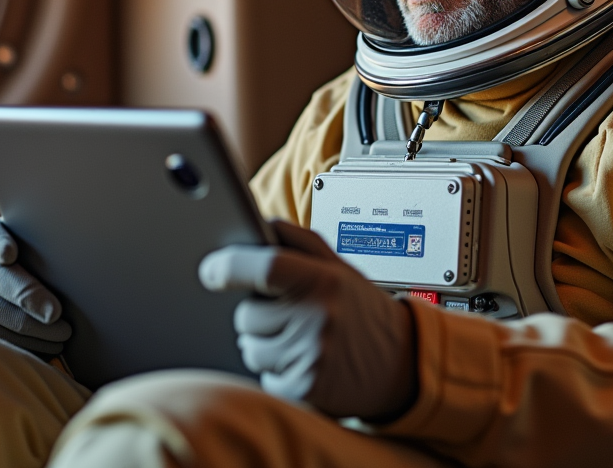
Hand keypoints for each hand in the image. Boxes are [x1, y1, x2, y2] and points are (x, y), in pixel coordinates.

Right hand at [0, 216, 70, 354]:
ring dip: (29, 329)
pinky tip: (49, 347)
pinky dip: (23, 347)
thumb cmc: (56, 265)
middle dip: (26, 298)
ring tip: (61, 334)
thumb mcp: (54, 249)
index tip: (10, 254)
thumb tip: (87, 243)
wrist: (38, 290)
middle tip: (56, 313)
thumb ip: (57, 244)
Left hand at [199, 220, 417, 420]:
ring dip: (264, 342)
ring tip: (298, 337)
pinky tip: (302, 360)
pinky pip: (262, 375)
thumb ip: (297, 239)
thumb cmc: (362, 310)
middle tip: (287, 312)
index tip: (212, 270)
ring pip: (249, 347)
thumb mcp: (338, 265)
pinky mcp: (303, 388)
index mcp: (325, 281)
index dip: (230, 266)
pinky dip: (276, 369)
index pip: (266, 267)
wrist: (401, 362)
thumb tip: (255, 223)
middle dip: (256, 311)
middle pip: (246, 313)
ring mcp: (311, 356)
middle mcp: (318, 318)